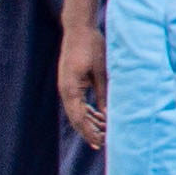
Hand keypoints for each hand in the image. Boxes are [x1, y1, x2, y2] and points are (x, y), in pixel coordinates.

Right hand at [57, 16, 102, 151]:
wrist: (79, 30)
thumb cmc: (92, 47)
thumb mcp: (101, 72)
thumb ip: (105, 94)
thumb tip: (109, 114)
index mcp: (71, 90)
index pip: (80, 119)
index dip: (90, 133)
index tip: (100, 144)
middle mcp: (66, 91)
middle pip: (77, 118)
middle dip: (90, 131)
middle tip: (103, 143)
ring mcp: (67, 87)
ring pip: (77, 111)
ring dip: (90, 122)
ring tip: (104, 131)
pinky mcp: (71, 82)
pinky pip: (78, 102)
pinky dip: (88, 111)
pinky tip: (100, 116)